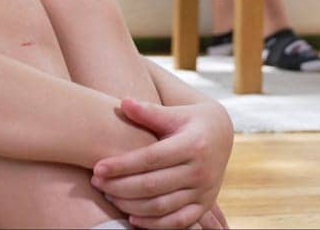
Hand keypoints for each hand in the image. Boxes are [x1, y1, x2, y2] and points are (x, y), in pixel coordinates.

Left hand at [92, 98, 233, 228]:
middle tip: (97, 182)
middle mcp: (201, 170)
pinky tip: (131, 217)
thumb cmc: (190, 120)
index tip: (98, 167)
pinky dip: (154, 224)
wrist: (221, 135)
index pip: (151, 158)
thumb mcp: (175, 113)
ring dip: (131, 205)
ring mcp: (204, 191)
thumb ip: (149, 112)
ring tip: (109, 195)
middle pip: (153, 185)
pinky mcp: (204, 206)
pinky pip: (177, 222)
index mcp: (193, 144)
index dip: (123, 165)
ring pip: (161, 206)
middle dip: (120, 186)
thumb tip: (123, 102)